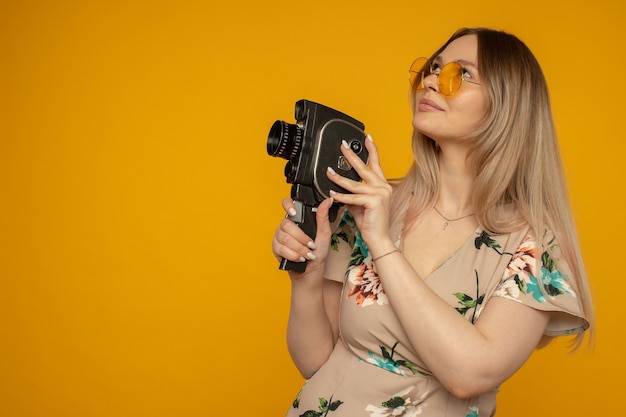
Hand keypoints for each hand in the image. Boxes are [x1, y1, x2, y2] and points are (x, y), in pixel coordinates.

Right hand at [271, 197, 333, 273]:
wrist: (312, 269)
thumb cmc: (318, 251)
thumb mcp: (324, 233)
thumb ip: (323, 217)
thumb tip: (327, 201)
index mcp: (297, 219)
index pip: (287, 204)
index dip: (288, 205)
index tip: (294, 213)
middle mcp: (286, 226)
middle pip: (287, 225)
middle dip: (301, 238)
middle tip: (311, 245)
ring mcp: (279, 236)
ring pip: (285, 238)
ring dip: (299, 248)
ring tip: (307, 254)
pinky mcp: (276, 248)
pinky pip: (281, 249)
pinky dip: (293, 255)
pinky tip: (299, 258)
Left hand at [326, 135, 394, 253]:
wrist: (378, 238)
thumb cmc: (371, 223)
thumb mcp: (360, 204)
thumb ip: (353, 194)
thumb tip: (341, 188)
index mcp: (382, 185)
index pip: (376, 164)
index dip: (371, 150)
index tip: (366, 138)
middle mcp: (383, 187)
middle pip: (364, 168)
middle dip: (352, 156)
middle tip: (342, 146)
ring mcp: (380, 194)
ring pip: (355, 184)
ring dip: (339, 178)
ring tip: (328, 172)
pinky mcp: (374, 202)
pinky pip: (354, 198)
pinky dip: (342, 197)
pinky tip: (333, 194)